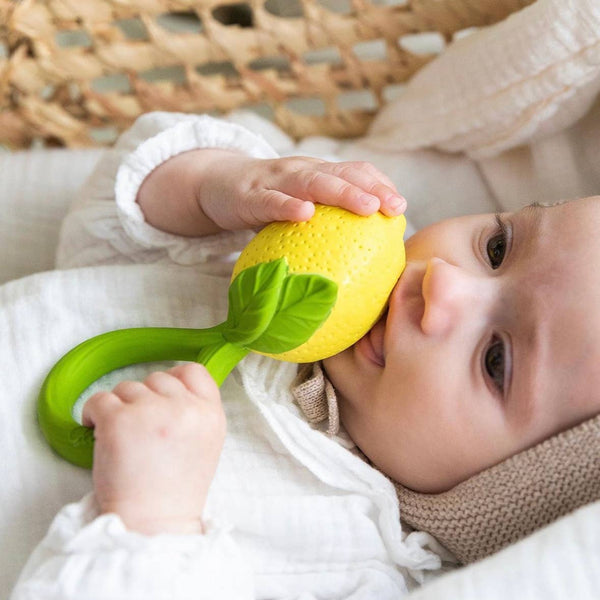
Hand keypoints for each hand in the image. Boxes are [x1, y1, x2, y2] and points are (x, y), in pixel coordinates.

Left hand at [82, 363, 225, 534]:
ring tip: (120, 436)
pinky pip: (99, 399)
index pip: (193, 371)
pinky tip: (97, 431)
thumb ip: (195, 413)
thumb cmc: (175, 492)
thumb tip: (168, 391)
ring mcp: (152, 411)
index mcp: (210, 415)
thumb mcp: (206, 445)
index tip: (159, 395)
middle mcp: (185, 408)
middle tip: (138, 428)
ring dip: (120, 407)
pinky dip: (93, 413)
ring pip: (127, 387)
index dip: (174, 378)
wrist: (153, 526)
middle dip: (144, 398)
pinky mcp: (119, 420)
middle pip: (158, 378)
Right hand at [196, 151, 406, 230]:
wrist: (217, 185)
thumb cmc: (268, 202)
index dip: (379, 184)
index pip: (354, 171)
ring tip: (366, 206)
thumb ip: (325, 223)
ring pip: (312, 182)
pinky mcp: (249, 194)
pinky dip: (287, 205)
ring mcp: (276, 180)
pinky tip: (304, 214)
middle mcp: (301, 171)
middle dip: (371, 188)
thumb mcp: (299, 205)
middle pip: (341, 174)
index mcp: (317, 173)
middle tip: (396, 207)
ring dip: (342, 192)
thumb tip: (359, 258)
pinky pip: (270, 199)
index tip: (401, 207)